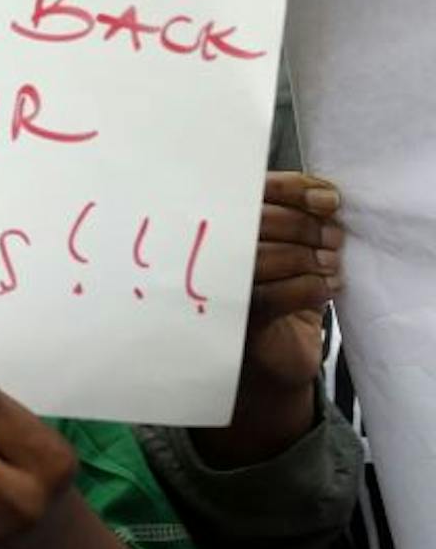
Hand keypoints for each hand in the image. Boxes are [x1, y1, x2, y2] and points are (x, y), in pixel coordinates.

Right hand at [196, 172, 340, 465]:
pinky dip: (310, 288)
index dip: (294, 189)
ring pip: (265, 256)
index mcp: (227, 222)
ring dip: (310, 258)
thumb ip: (299, 219)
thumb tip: (326, 196)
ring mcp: (220, 284)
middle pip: (258, 220)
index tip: (328, 200)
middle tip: (334, 238)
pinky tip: (329, 287)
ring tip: (333, 264)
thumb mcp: (291, 251)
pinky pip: (273, 296)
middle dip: (306, 226)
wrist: (273, 359)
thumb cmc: (282, 296)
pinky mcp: (235, 319)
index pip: (254, 189)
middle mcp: (213, 248)